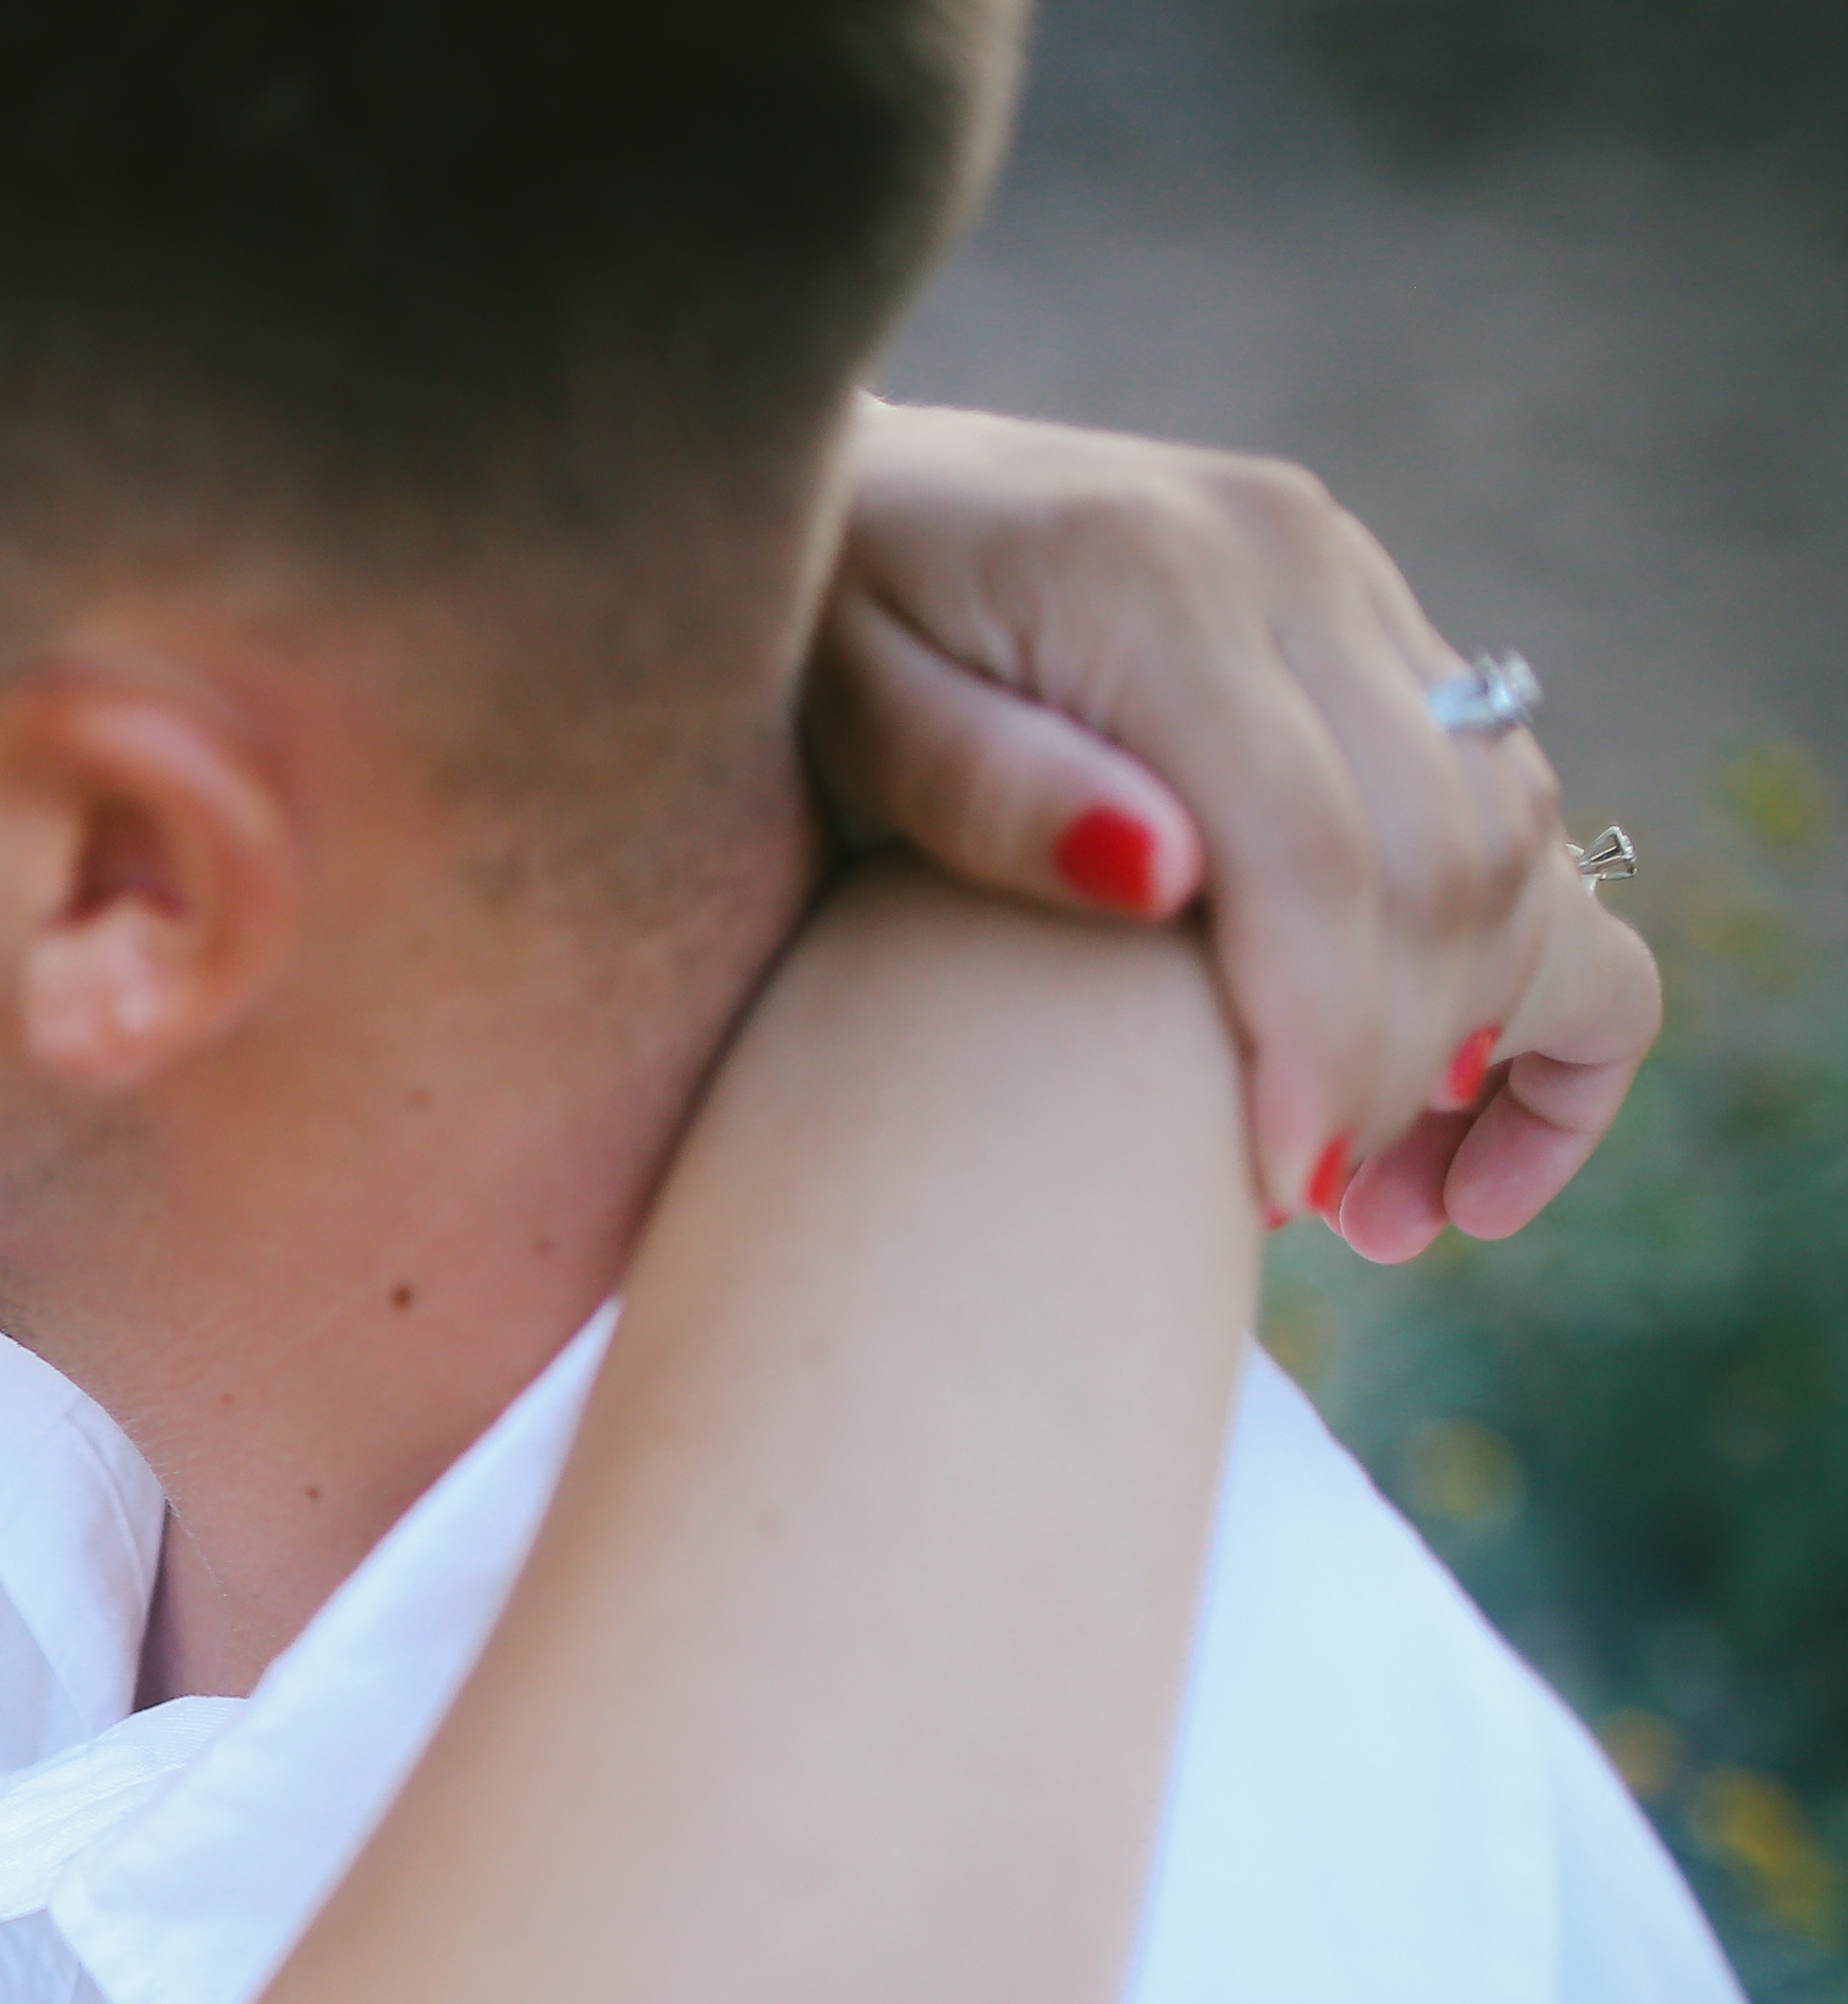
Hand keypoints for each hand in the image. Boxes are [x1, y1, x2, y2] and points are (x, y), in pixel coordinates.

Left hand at [801, 400, 1647, 1239]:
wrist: (828, 495)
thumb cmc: (794, 633)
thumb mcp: (836, 717)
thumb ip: (981, 793)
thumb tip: (1158, 879)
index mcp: (1155, 578)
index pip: (1313, 848)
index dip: (1319, 1042)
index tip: (1280, 1198)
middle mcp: (1286, 553)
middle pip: (1438, 847)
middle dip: (1404, 1056)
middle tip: (1321, 1215)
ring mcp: (1343, 572)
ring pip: (1502, 821)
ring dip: (1478, 1015)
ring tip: (1375, 1190)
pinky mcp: (1363, 611)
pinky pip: (1495, 786)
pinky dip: (1495, 939)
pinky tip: (1429, 1079)